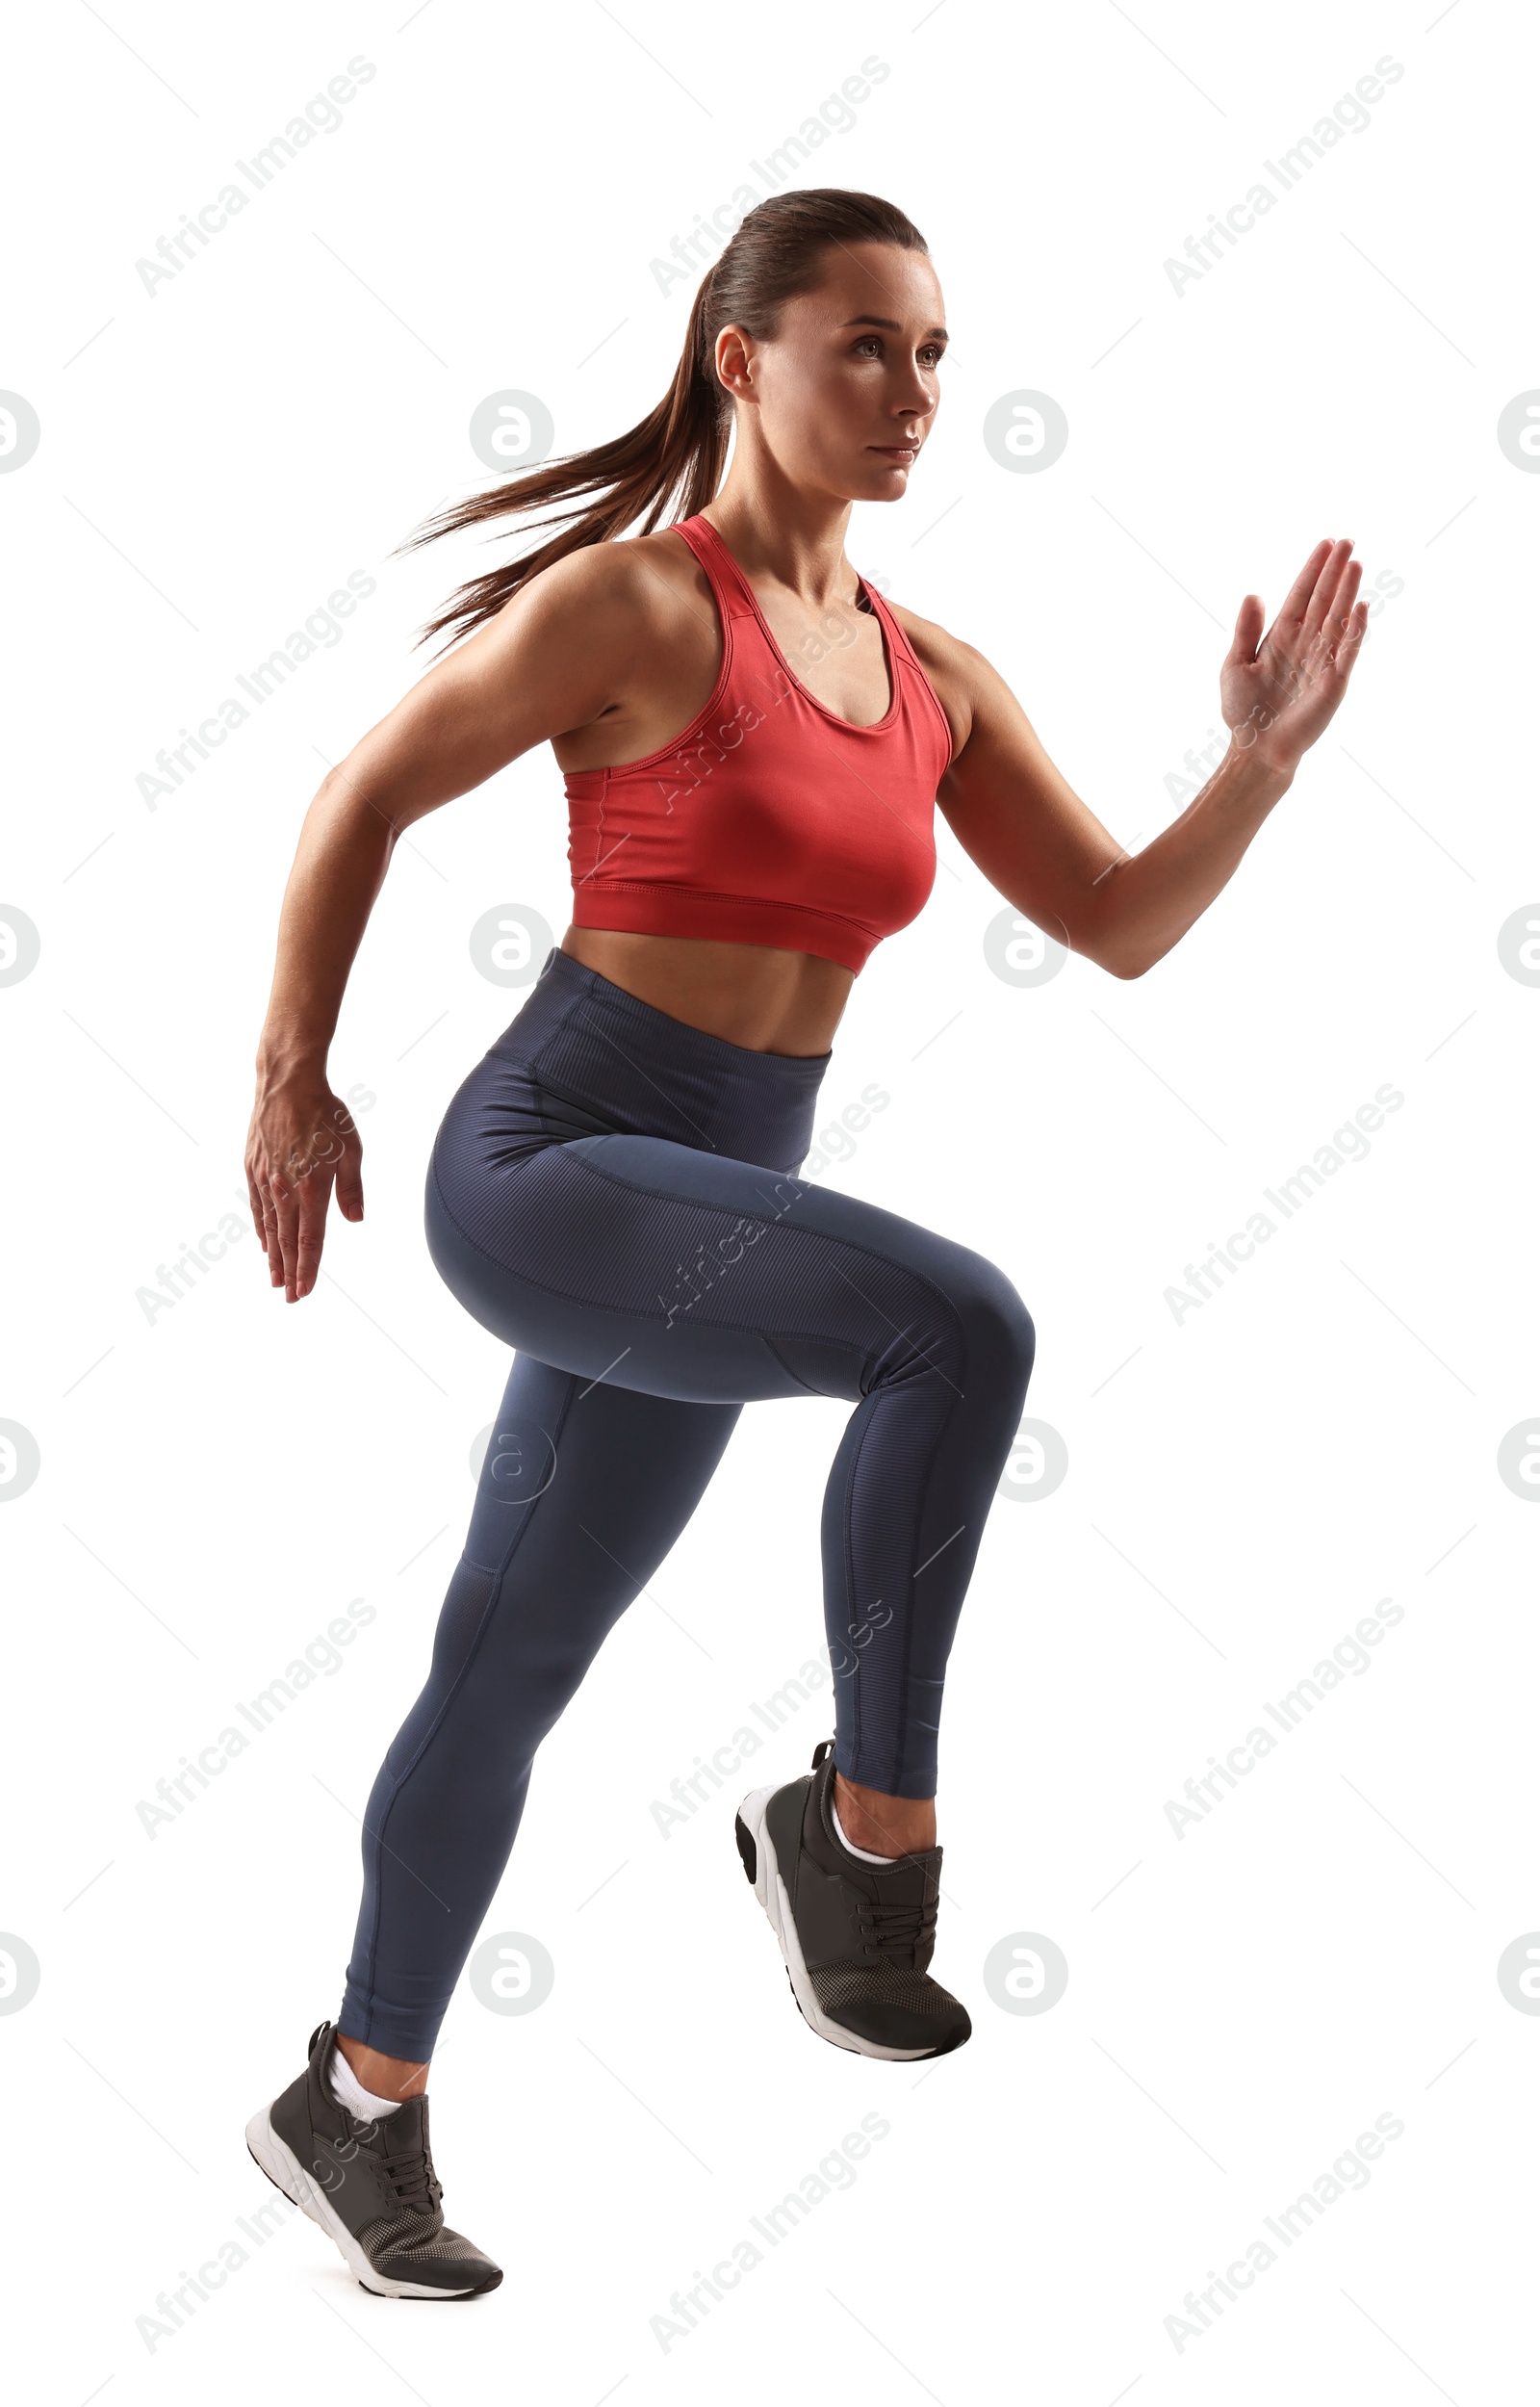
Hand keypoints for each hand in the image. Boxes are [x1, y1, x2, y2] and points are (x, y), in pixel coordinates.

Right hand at [244, 1072, 363, 1301]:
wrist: (287, 1084)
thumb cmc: (326, 1114)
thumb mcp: (351, 1150)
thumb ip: (351, 1189)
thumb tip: (354, 1220)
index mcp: (311, 1188)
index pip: (309, 1239)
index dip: (308, 1268)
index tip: (304, 1291)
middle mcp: (284, 1189)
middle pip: (287, 1241)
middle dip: (289, 1271)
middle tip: (290, 1297)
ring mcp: (265, 1179)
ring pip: (269, 1227)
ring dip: (272, 1256)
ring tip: (275, 1279)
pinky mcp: (252, 1168)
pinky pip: (256, 1206)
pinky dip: (260, 1228)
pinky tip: (262, 1242)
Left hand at [1221, 537, 1368, 774]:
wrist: (1255, 749)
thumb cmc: (1243, 711)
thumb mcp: (1235, 665)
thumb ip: (1245, 630)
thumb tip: (1254, 594)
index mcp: (1282, 637)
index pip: (1301, 595)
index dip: (1313, 569)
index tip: (1326, 544)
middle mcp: (1306, 644)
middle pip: (1323, 600)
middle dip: (1335, 571)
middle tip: (1348, 541)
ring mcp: (1322, 661)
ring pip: (1337, 618)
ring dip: (1347, 592)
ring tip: (1355, 563)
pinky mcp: (1334, 683)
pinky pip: (1347, 652)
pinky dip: (1354, 630)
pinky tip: (1361, 607)